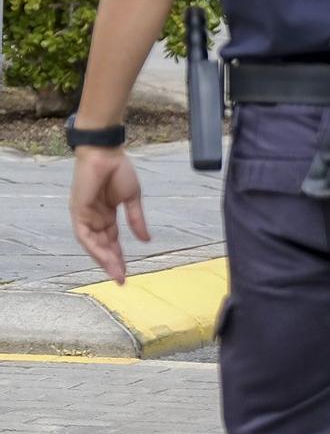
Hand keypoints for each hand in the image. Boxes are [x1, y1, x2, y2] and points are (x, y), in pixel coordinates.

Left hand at [70, 147, 148, 283]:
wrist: (106, 154)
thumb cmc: (119, 170)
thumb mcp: (132, 199)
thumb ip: (136, 220)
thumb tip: (146, 240)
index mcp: (106, 215)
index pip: (112, 241)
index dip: (119, 256)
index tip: (127, 272)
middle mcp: (94, 219)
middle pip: (102, 246)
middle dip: (112, 263)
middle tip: (122, 279)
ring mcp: (85, 216)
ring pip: (93, 245)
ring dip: (104, 259)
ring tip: (116, 273)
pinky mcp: (78, 212)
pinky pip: (85, 235)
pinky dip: (95, 248)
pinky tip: (107, 257)